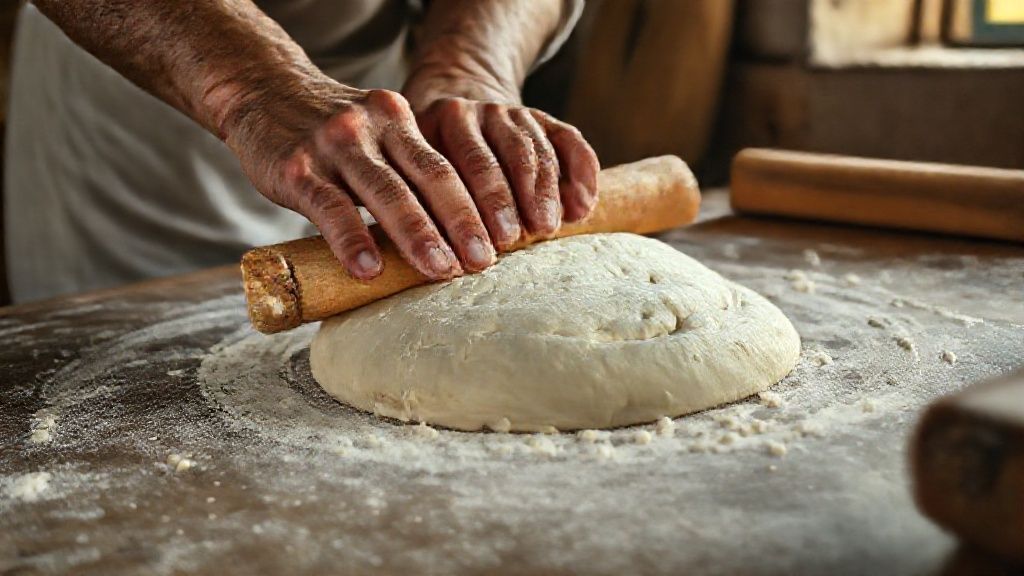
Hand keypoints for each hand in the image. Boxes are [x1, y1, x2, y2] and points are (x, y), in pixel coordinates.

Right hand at [223, 76, 495, 280]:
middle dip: (463, 223)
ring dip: (418, 236)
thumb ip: (407, 170)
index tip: (507, 241)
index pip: (451, 166)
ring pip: (387, 193)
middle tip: (486, 262)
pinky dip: (352, 240)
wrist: (261, 92)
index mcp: (401, 120)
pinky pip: (330, 208)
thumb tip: (456, 233)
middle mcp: (373, 127)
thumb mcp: (375, 135)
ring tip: (442, 271)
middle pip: (431, 177)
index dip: (482, 204)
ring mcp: (334, 145)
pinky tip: (369, 270)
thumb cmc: (328, 133)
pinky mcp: (296, 168)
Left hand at [414, 97, 599, 250]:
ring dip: (543, 191)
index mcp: (440, 120)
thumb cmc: (423, 161)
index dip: (467, 208)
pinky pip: (569, 141)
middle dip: (505, 201)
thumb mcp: (404, 167)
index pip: (459, 164)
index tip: (474, 246)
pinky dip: (582, 172)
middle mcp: (478, 111)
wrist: (453, 109)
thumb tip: (402, 251)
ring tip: (546, 228)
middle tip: (511, 240)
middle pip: (498, 157)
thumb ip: (406, 198)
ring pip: (533, 150)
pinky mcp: (543, 120)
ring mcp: (513, 113)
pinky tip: (583, 206)